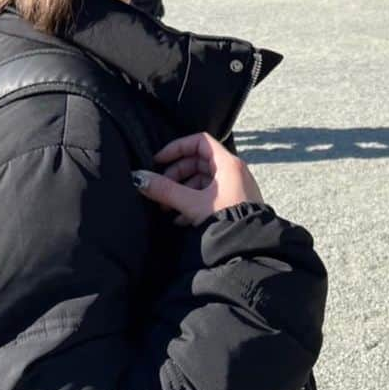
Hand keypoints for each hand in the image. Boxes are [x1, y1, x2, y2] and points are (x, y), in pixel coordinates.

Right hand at [132, 132, 263, 226]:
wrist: (249, 247)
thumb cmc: (226, 219)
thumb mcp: (191, 203)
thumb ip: (164, 190)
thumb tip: (139, 178)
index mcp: (227, 163)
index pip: (199, 141)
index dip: (177, 147)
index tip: (159, 160)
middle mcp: (233, 171)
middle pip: (198, 161)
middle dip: (176, 174)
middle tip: (161, 188)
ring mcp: (235, 187)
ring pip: (202, 180)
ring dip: (182, 191)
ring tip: (167, 208)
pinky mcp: (234, 202)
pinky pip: (210, 195)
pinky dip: (193, 201)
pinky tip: (180, 219)